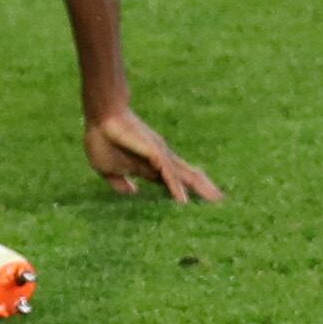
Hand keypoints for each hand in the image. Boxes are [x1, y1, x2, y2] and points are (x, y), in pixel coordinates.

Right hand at [86, 105, 222, 202]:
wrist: (100, 118)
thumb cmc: (102, 140)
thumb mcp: (107, 169)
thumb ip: (119, 182)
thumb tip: (132, 192)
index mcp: (151, 165)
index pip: (173, 182)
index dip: (183, 192)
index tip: (197, 205)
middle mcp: (162, 160)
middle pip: (188, 177)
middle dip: (204, 190)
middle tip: (222, 203)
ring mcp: (161, 155)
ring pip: (185, 176)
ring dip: (200, 190)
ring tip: (215, 202)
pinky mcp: (155, 152)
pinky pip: (169, 174)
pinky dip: (176, 188)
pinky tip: (182, 201)